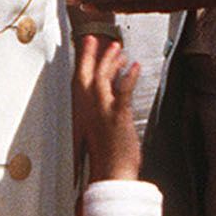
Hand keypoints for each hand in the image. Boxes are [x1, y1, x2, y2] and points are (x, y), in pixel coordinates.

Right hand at [73, 33, 144, 178]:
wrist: (110, 176)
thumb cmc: (106, 159)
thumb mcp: (100, 132)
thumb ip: (103, 111)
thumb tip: (111, 94)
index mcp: (83, 115)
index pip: (80, 82)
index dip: (84, 62)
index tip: (88, 47)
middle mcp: (89, 112)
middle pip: (86, 76)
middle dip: (90, 55)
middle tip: (95, 38)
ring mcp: (102, 113)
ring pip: (102, 79)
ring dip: (109, 61)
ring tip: (117, 48)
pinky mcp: (117, 117)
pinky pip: (122, 91)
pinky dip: (128, 77)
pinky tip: (134, 67)